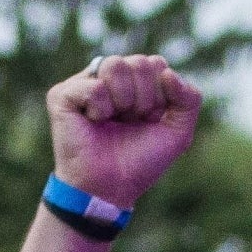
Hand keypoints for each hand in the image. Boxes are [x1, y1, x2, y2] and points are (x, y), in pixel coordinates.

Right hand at [45, 54, 201, 210]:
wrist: (109, 189)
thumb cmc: (139, 162)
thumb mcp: (178, 132)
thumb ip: (189, 99)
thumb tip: (167, 72)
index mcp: (135, 80)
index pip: (156, 63)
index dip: (159, 96)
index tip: (148, 120)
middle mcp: (109, 77)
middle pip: (138, 62)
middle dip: (143, 99)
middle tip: (129, 122)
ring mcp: (84, 83)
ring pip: (114, 65)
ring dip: (122, 101)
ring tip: (112, 121)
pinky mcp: (62, 95)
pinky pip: (93, 87)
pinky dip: (99, 109)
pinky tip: (93, 122)